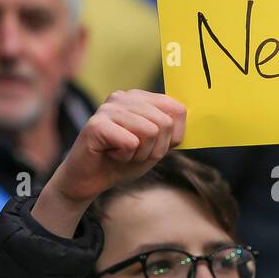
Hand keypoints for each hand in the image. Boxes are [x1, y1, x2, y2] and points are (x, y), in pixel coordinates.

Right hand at [32, 90, 185, 236]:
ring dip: (140, 154)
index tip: (155, 147)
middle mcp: (123, 97)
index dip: (174, 136)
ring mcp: (108, 108)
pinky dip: (125, 157)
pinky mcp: (96, 124)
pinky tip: (111, 155)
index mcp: (139, 98)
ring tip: (122, 154)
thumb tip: (189, 118)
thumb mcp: (155, 146)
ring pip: (150, 132)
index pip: (176, 108)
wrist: (89, 180)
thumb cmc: (122, 161)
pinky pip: (131, 142)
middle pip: (165, 123)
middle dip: (155, 148)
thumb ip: (172, 132)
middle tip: (134, 153)